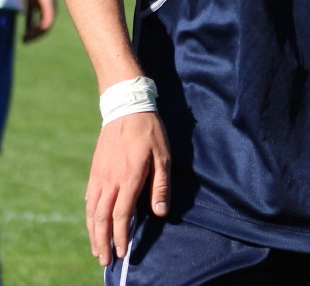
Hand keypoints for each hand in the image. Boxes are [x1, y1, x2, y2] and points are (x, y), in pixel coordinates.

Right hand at [23, 0, 55, 40]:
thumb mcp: (31, 5)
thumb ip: (30, 16)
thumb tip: (27, 28)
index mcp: (47, 14)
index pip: (42, 29)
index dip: (32, 35)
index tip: (23, 38)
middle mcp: (52, 14)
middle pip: (44, 31)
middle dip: (33, 37)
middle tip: (24, 41)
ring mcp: (52, 11)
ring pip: (46, 28)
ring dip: (35, 34)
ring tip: (26, 37)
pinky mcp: (50, 7)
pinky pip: (48, 20)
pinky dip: (42, 27)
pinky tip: (34, 31)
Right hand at [85, 111, 170, 265]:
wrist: (126, 107)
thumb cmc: (149, 131)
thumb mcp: (163, 155)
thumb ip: (161, 185)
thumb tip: (160, 212)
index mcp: (128, 178)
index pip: (121, 215)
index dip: (121, 236)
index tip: (123, 252)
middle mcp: (110, 180)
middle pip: (102, 218)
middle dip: (103, 241)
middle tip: (105, 260)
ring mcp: (99, 174)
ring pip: (92, 210)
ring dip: (93, 232)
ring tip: (96, 248)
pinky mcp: (95, 169)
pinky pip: (89, 197)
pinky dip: (89, 214)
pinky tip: (92, 221)